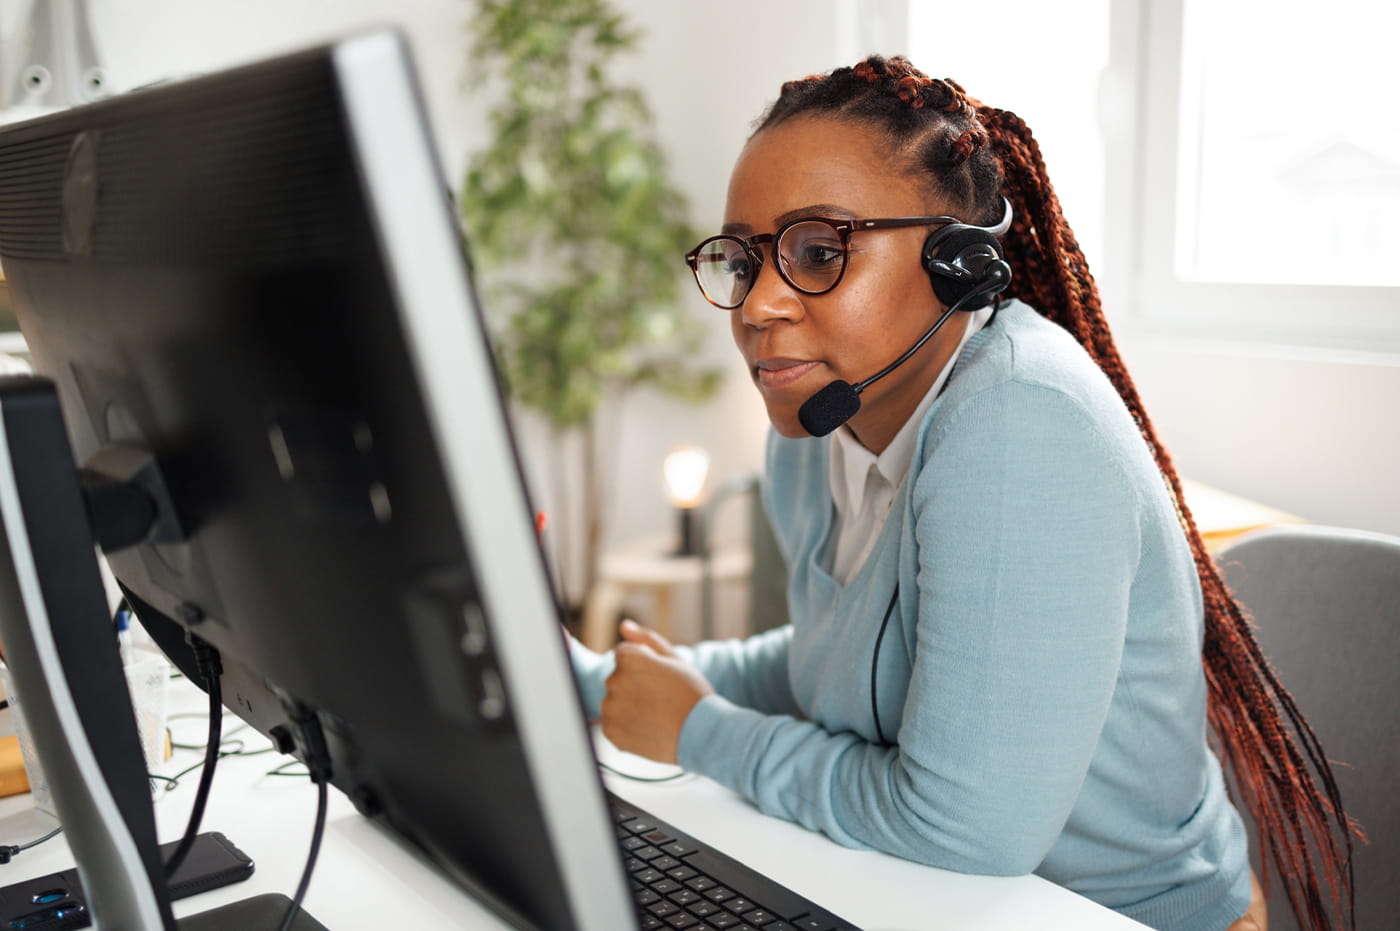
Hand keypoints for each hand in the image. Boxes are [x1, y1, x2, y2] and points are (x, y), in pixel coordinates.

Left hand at [601, 620, 713, 763]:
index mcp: (628, 658)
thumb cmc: (691, 693)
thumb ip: (646, 639)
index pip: (623, 656)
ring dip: (628, 706)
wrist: (702, 734)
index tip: (659, 680)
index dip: (644, 667)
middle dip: (633, 685)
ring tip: (654, 716)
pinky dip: (625, 727)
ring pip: (613, 702)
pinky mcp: (611, 731)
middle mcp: (614, 680)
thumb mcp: (674, 659)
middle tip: (660, 699)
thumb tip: (624, 625)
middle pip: (617, 679)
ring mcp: (611, 708)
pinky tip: (647, 728)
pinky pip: (612, 724)